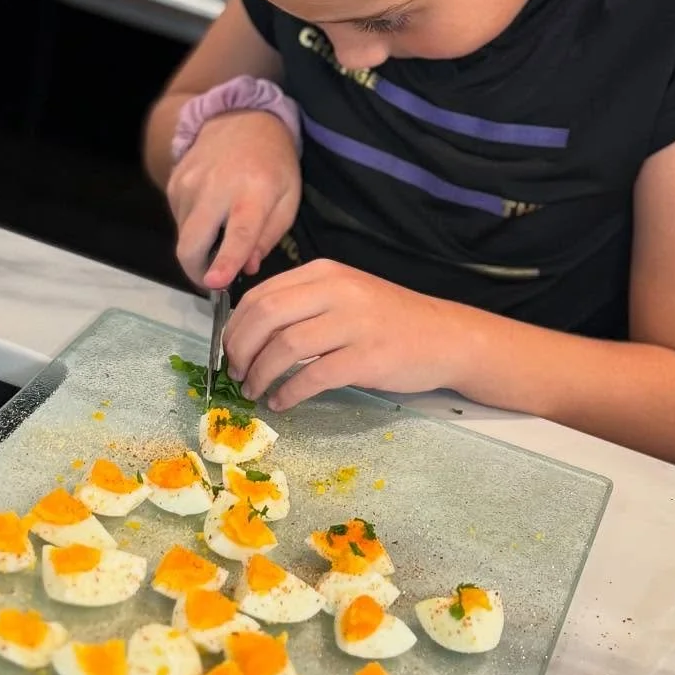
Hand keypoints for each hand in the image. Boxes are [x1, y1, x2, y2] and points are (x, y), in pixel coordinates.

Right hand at [167, 111, 300, 288]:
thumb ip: (269, 237)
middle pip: (192, 243)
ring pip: (183, 237)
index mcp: (253, 190)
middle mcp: (215, 186)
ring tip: (220, 233)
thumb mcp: (288, 199)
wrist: (242, 119)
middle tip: (214, 279)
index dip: (226, 260)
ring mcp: (188, 183)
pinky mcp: (173, 183)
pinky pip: (178, 221)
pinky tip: (211, 213)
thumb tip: (246, 268)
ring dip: (199, 248)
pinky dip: (193, 228)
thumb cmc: (273, 164)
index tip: (214, 283)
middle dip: (197, 271)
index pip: (239, 231)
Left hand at [225, 260, 468, 407]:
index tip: (229, 351)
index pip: (261, 295)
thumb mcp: (346, 294)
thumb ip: (304, 303)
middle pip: (266, 317)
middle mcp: (337, 291)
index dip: (235, 327)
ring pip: (284, 348)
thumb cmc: (390, 320)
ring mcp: (354, 324)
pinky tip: (282, 402)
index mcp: (325, 273)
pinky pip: (312, 377)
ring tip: (255, 391)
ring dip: (260, 375)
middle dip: (240, 349)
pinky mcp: (367, 358)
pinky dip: (288, 393)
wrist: (446, 336)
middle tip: (237, 373)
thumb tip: (251, 333)